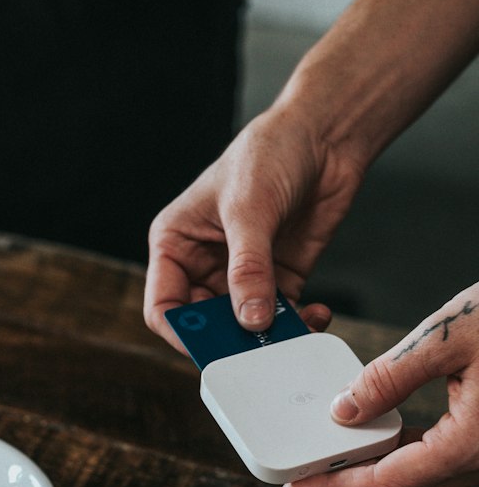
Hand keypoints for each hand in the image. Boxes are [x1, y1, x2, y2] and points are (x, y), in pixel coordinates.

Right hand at [143, 102, 364, 347]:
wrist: (322, 137)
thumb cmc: (268, 154)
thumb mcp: (250, 210)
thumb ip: (248, 269)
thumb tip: (250, 321)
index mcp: (175, 243)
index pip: (164, 305)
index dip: (182, 334)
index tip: (213, 349)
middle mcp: (203, 263)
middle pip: (205, 324)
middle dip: (231, 340)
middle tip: (259, 349)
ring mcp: (241, 274)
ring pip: (244, 326)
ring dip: (269, 337)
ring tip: (295, 335)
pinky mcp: (278, 278)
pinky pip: (281, 317)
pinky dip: (298, 326)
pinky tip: (316, 316)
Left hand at [281, 284, 478, 486]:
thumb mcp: (448, 335)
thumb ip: (391, 376)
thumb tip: (343, 411)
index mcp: (471, 445)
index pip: (386, 484)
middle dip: (347, 486)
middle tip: (300, 478)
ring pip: (423, 475)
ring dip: (375, 470)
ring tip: (329, 459)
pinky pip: (442, 455)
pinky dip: (405, 450)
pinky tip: (376, 434)